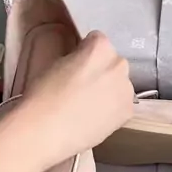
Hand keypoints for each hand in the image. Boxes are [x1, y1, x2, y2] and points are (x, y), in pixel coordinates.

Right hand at [19, 31, 133, 170]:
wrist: (46, 131)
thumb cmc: (43, 94)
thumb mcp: (55, 61)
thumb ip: (75, 56)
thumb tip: (81, 62)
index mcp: (101, 47)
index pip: (97, 40)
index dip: (84, 52)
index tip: (74, 66)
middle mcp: (120, 64)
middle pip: (112, 62)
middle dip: (100, 70)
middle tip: (81, 88)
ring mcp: (126, 89)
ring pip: (119, 84)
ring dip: (108, 89)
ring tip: (87, 106)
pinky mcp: (128, 112)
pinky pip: (121, 104)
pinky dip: (111, 109)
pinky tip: (94, 118)